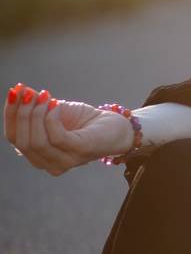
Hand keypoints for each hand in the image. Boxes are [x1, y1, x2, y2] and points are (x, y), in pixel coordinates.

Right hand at [4, 82, 133, 174]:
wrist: (116, 127)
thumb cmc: (84, 121)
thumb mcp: (55, 111)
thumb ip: (36, 105)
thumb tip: (18, 90)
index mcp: (37, 155)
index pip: (13, 138)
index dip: (10, 114)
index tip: (13, 91)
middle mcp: (48, 163)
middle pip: (22, 141)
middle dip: (21, 113)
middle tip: (28, 92)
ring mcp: (64, 161)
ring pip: (36, 141)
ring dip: (36, 114)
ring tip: (44, 95)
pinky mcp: (80, 151)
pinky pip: (56, 137)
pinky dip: (52, 117)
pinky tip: (56, 104)